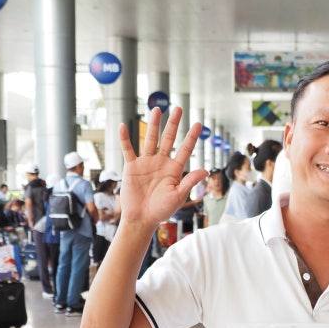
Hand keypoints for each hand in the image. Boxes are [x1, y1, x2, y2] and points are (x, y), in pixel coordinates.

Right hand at [118, 107, 206, 226]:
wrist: (142, 218)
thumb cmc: (162, 210)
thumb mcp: (178, 196)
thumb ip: (190, 181)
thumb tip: (205, 170)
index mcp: (175, 169)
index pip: (185, 149)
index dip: (192, 137)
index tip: (199, 124)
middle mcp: (162, 163)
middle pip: (168, 139)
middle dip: (174, 124)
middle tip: (179, 109)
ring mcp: (147, 163)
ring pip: (150, 139)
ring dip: (153, 125)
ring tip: (156, 110)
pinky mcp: (132, 167)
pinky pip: (128, 150)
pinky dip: (125, 139)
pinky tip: (123, 127)